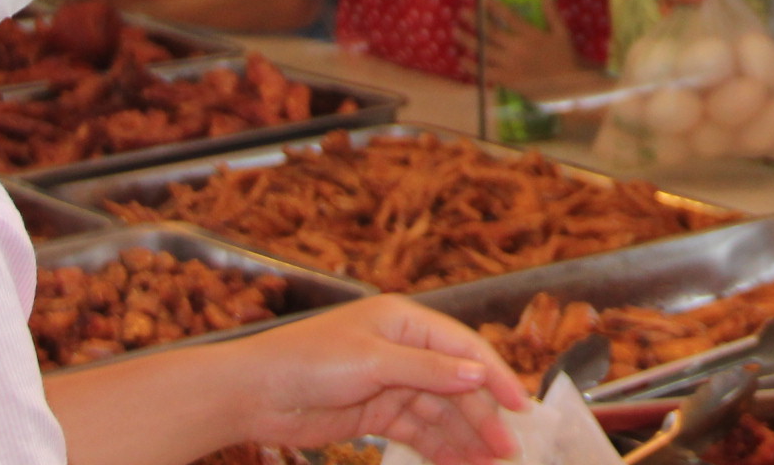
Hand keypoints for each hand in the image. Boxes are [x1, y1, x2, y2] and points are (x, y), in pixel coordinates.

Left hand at [219, 293, 528, 463]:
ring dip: (465, 437)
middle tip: (507, 452)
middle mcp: (404, 349)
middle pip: (456, 385)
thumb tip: (478, 374)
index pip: (463, 349)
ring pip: (440, 412)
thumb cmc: (308, 360)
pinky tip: (459, 464)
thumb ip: (428, 370)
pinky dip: (439, 447)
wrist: (253, 394)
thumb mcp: (372, 361)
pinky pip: (418, 430)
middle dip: (483, 417)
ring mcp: (391, 383)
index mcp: (406, 322)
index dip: (494, 376)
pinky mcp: (377, 413)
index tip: (520, 406)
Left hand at [460, 0, 581, 92]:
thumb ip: (552, 13)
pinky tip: (463, 60)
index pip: (508, 16)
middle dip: (475, 21)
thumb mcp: (562, 32)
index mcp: (530, 35)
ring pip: (484, 52)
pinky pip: (486, 73)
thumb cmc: (565, 56)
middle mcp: (518, 49)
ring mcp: (511, 65)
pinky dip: (473, 67)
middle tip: (463, 12)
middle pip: (491, 32)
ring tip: (456, 32)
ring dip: (468, 41)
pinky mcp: (508, 80)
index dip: (493, 6)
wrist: (569, 84)